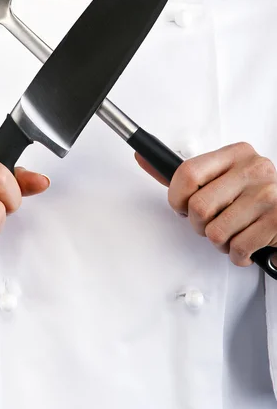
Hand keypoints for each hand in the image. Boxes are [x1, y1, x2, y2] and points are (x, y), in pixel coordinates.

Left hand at [135, 142, 276, 267]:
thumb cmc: (249, 196)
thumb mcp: (220, 177)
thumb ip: (183, 174)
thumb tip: (143, 159)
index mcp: (235, 154)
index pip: (187, 172)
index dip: (177, 197)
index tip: (182, 206)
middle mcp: (253, 170)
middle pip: (198, 207)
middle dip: (199, 225)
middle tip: (212, 222)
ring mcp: (267, 195)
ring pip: (215, 232)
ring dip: (220, 242)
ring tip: (233, 231)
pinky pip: (237, 248)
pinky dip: (237, 255)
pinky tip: (246, 243)